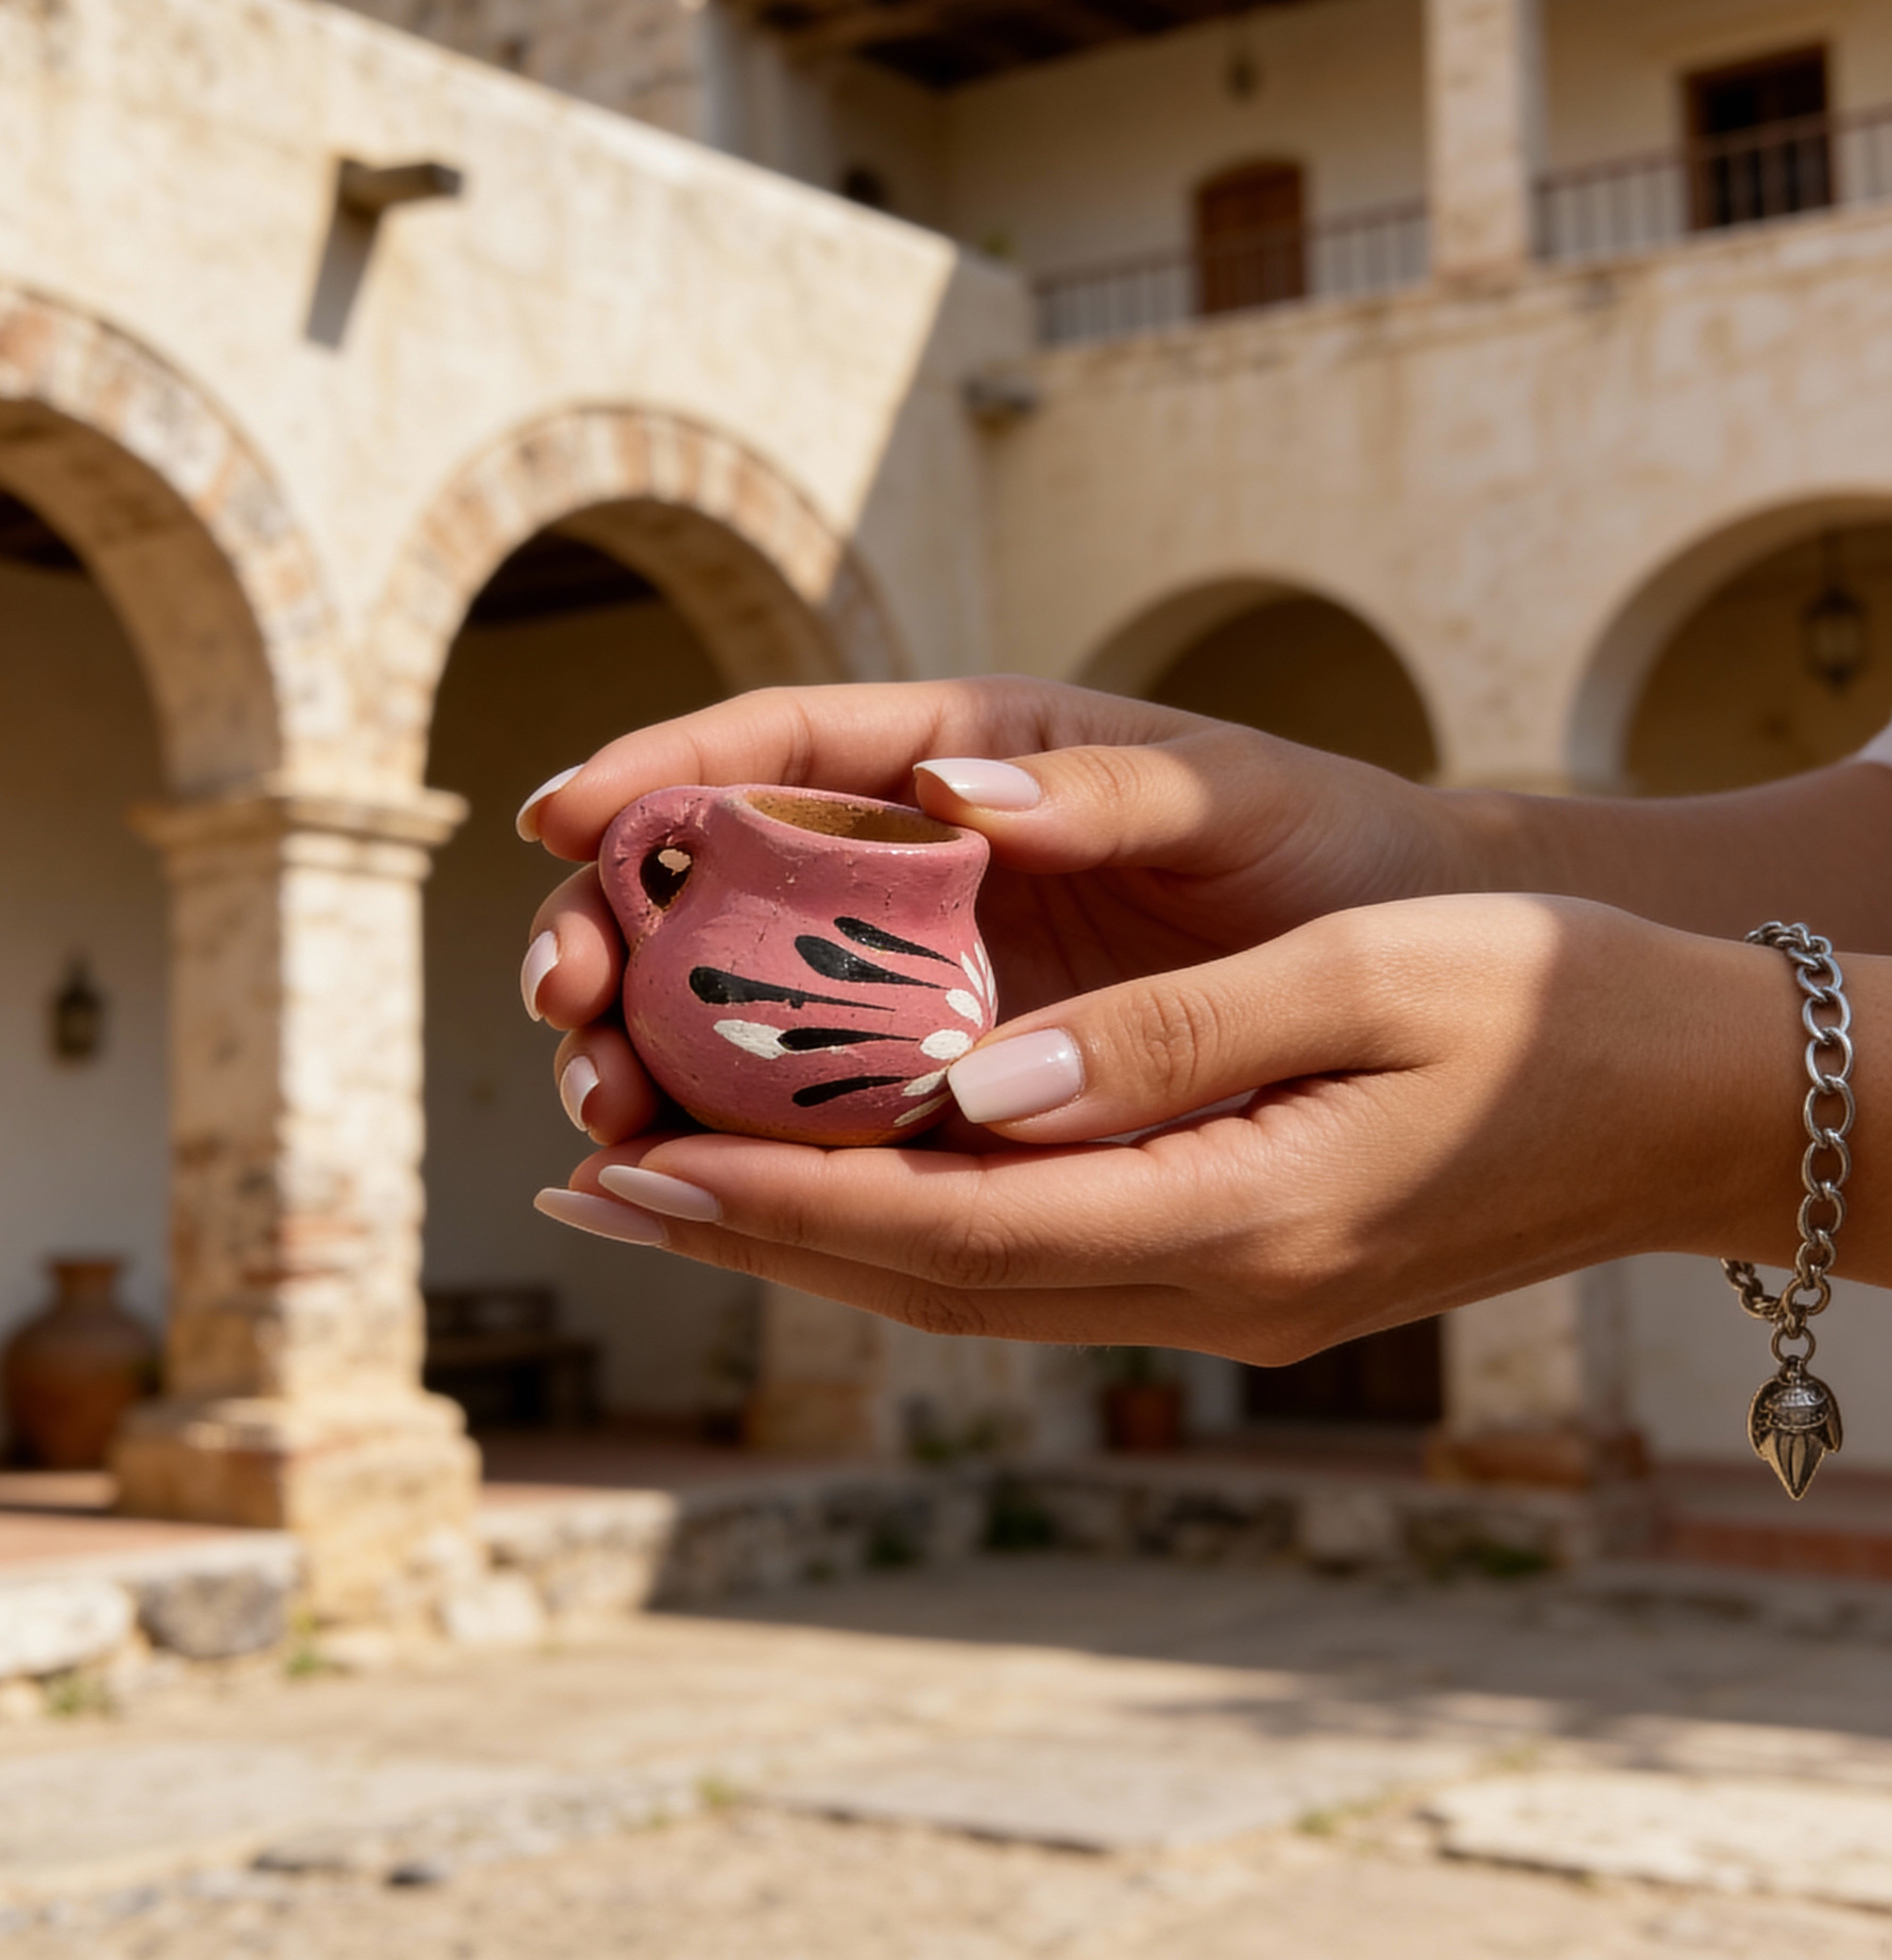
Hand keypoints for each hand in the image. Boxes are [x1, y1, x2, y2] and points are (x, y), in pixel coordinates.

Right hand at [520, 677, 1504, 1146]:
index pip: (772, 747)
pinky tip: (690, 1173)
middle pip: (710, 883)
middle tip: (568, 1002)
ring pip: (738, 1004)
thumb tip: (948, 786)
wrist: (1402, 958)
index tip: (556, 816)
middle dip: (611, 935)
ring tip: (603, 1107)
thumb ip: (1108, 792)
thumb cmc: (1321, 843)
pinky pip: (820, 1102)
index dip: (652, 771)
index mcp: (955, 756)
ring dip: (648, 1049)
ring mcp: (919, 976)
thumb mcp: (1229, 797)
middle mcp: (911, 865)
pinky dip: (742, 1132)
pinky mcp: (950, 1078)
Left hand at [543, 896, 1831, 1354]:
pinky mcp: (1232, 1263)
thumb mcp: (1368, 985)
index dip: (782, 1200)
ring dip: (811, 1238)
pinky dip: (911, 1225)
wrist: (1689, 1095)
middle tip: (589, 1185)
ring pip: (967, 1284)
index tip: (638, 1165)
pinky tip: (843, 1178)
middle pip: (930, 1281)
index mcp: (1236, 1219)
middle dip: (752, 1234)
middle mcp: (1211, 1286)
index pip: (953, 1227)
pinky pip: (1029, 1260)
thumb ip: (1171, 1044)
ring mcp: (1223, 1294)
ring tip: (667, 1184)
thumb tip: (980, 1091)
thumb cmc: (1543, 1006)